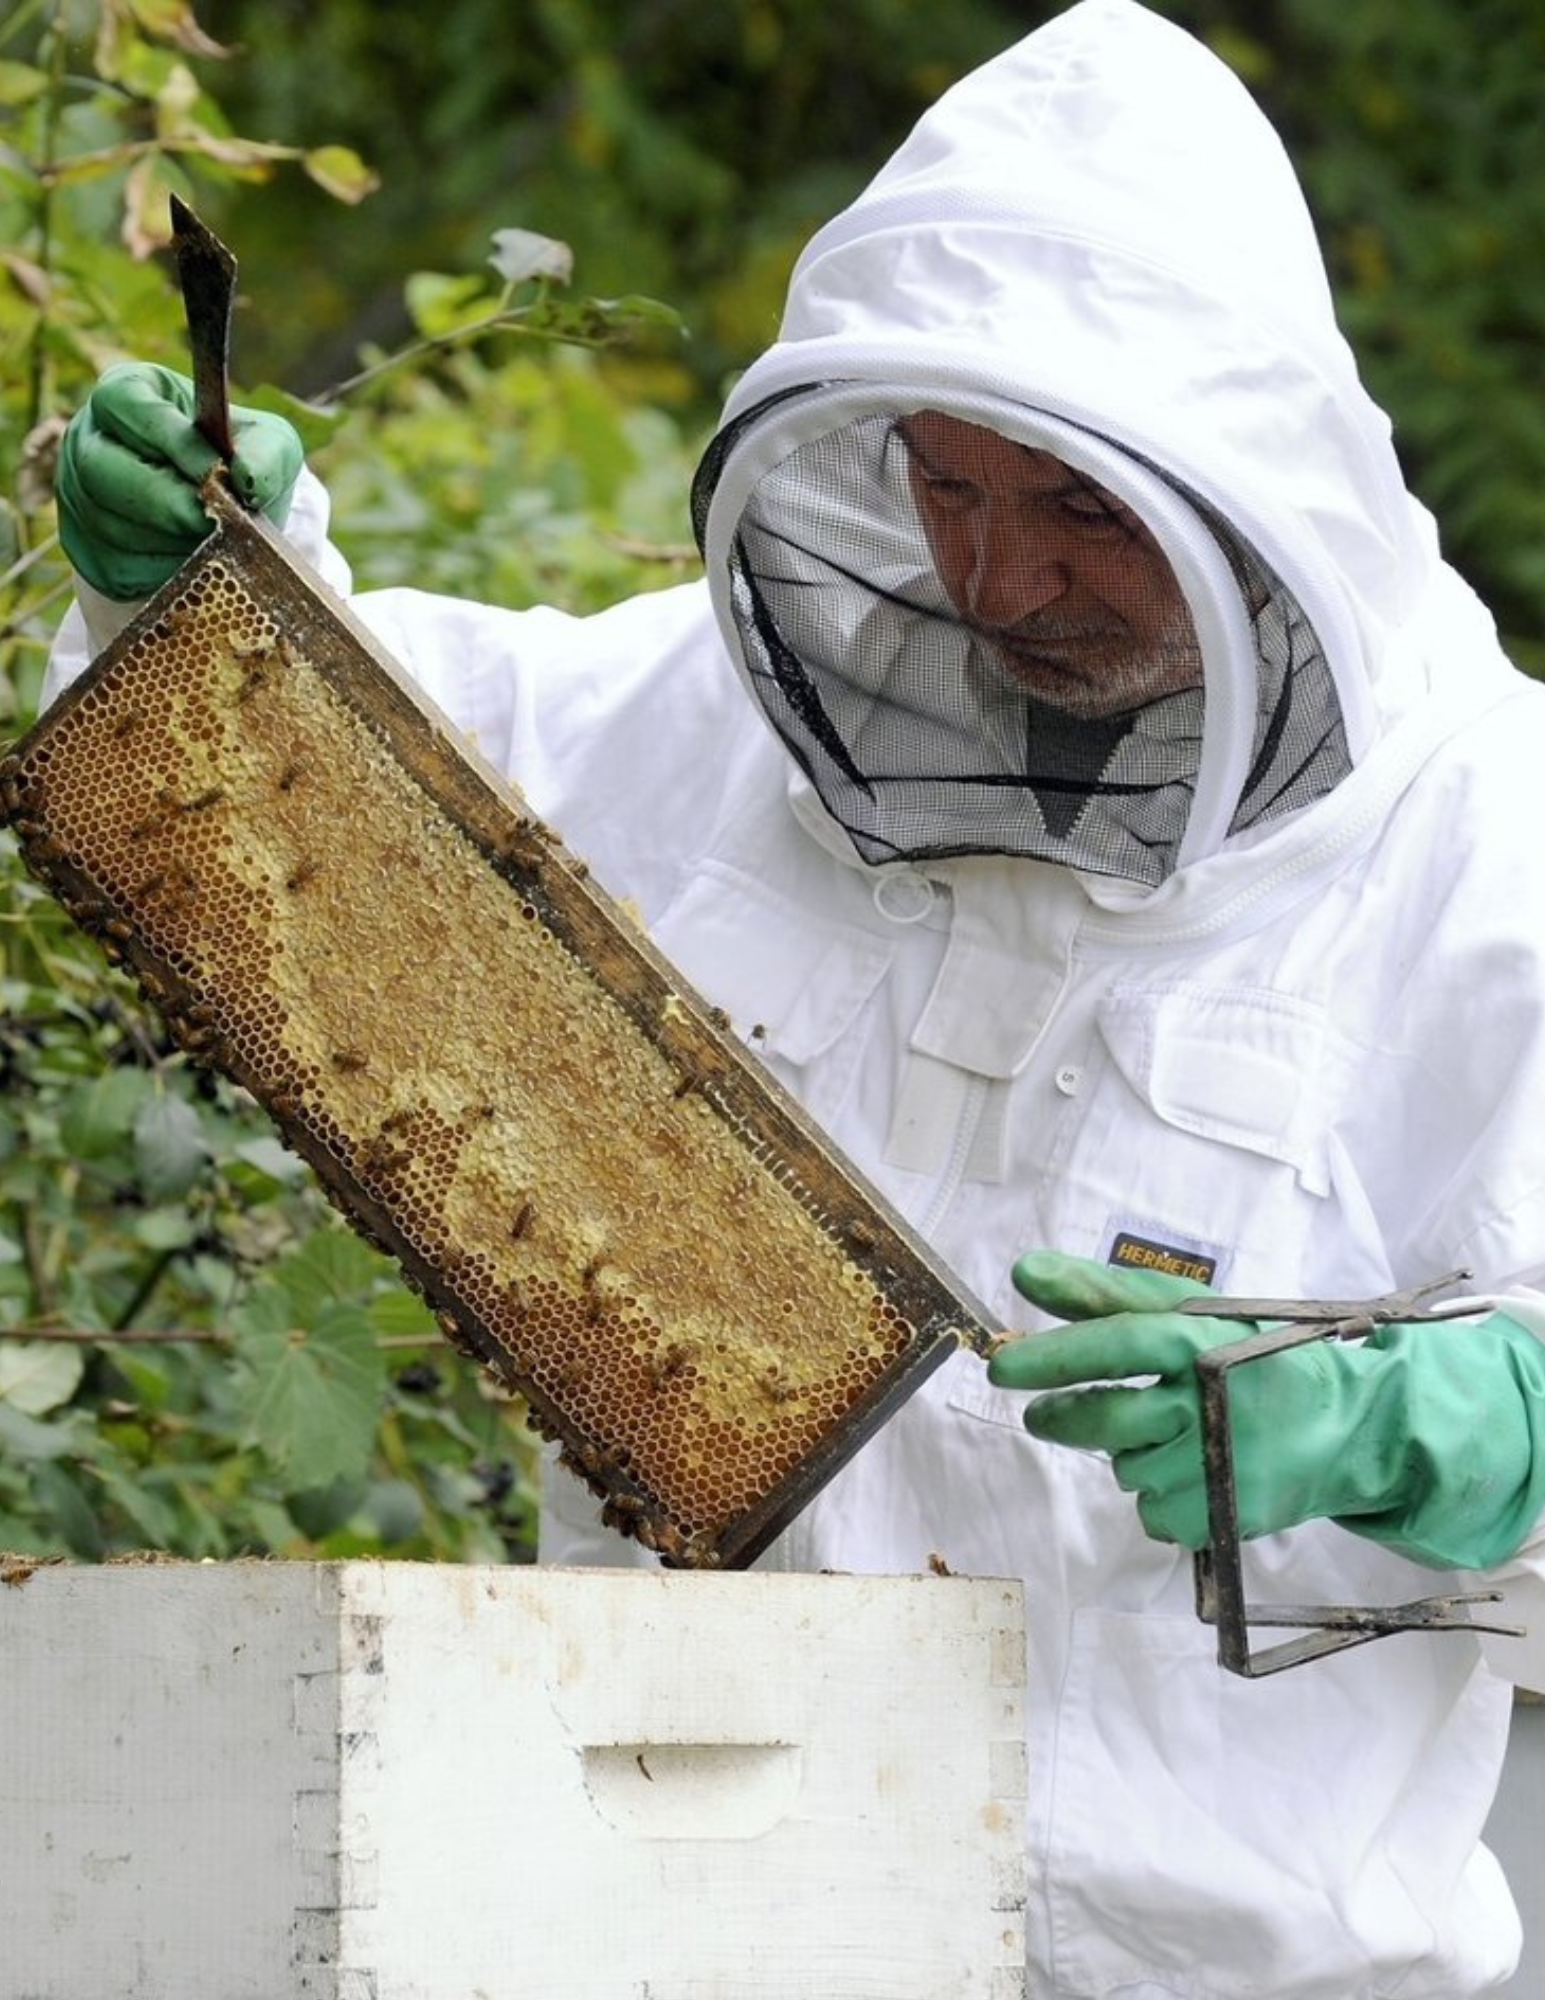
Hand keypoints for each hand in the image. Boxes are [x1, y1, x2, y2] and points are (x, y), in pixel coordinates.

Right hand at [56, 363, 303, 600]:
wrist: (226, 525)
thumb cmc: (239, 469)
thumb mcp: (268, 448)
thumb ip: (267, 453)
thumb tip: (247, 476)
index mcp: (127, 395)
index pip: (130, 405)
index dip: (173, 442)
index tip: (218, 475)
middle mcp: (89, 439)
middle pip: (100, 467)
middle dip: (165, 501)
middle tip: (212, 522)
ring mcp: (78, 496)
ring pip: (108, 522)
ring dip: (167, 541)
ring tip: (211, 543)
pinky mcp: (88, 552)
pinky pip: (117, 565)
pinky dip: (162, 572)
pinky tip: (193, 565)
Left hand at [988, 1249, 1544, 1568]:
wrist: (1350, 1425)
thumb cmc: (1252, 1357)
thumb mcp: (1188, 1311)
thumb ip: (1102, 1292)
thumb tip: (1024, 1273)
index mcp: (1203, 1339)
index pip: (1118, 1343)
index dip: (1055, 1356)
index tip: (1002, 1366)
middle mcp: (1214, 1401)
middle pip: (1108, 1419)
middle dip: (1062, 1418)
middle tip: (1042, 1415)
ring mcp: (1222, 1464)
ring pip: (1128, 1468)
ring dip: (1130, 1453)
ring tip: (1174, 1433)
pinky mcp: (1228, 1515)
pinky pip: (1155, 1512)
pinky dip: (1160, 1495)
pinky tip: (1194, 1470)